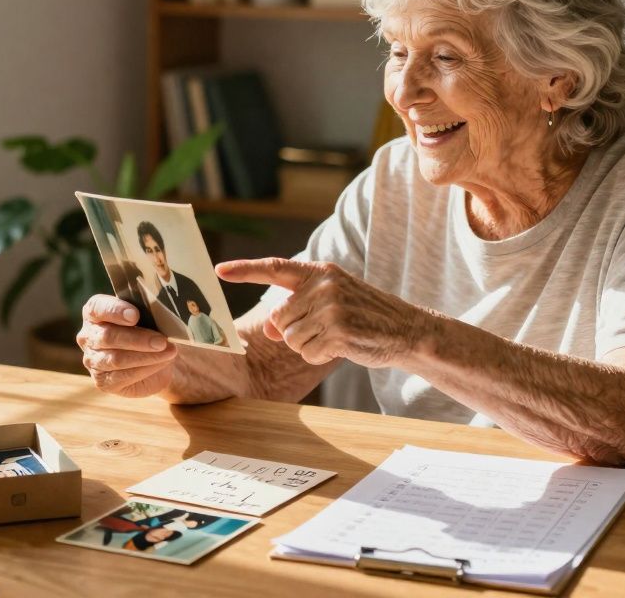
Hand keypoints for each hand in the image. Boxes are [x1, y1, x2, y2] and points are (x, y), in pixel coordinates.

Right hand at [75, 295, 177, 397]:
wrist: (157, 358)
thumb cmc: (149, 330)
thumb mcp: (148, 316)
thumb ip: (147, 312)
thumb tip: (160, 314)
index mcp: (94, 313)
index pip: (97, 308)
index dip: (115, 310)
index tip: (135, 315)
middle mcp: (88, 336)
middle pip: (108, 336)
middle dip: (138, 339)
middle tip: (162, 341)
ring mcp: (92, 361)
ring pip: (116, 359)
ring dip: (146, 356)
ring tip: (168, 352)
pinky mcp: (103, 382)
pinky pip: (123, 376)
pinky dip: (146, 369)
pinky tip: (161, 363)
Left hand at [216, 258, 436, 367]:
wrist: (406, 330)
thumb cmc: (364, 317)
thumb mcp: (330, 303)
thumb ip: (297, 309)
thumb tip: (270, 328)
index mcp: (319, 272)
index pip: (274, 268)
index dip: (244, 270)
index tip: (218, 270)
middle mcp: (323, 285)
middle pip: (280, 318)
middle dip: (296, 331)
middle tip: (327, 329)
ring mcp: (331, 308)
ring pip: (290, 339)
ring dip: (309, 345)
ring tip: (337, 336)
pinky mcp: (338, 332)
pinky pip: (307, 353)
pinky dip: (320, 356)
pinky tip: (342, 347)